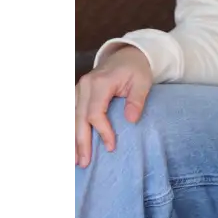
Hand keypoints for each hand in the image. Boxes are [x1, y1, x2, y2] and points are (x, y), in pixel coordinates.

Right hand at [73, 45, 152, 168]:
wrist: (127, 55)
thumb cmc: (136, 69)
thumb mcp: (142, 81)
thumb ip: (137, 100)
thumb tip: (131, 120)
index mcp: (101, 82)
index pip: (96, 113)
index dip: (102, 131)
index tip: (111, 147)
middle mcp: (86, 86)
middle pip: (81, 118)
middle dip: (82, 142)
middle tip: (84, 163)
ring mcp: (81, 89)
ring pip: (75, 118)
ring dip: (76, 140)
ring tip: (79, 160)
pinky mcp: (81, 94)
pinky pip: (77, 114)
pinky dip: (77, 130)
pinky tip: (78, 145)